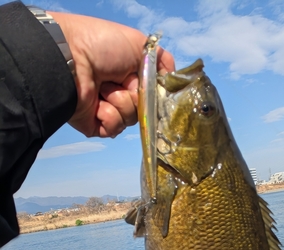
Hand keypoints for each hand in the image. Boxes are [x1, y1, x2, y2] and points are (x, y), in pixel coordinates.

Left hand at [49, 12, 174, 137]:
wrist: (70, 58)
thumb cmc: (103, 44)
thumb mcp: (141, 44)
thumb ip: (162, 62)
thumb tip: (172, 79)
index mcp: (130, 76)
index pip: (153, 94)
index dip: (154, 93)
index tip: (152, 86)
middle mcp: (120, 94)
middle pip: (145, 109)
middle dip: (136, 95)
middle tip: (120, 80)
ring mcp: (108, 110)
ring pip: (131, 119)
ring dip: (121, 103)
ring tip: (104, 88)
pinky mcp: (96, 125)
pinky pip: (114, 129)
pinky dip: (109, 116)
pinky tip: (98, 103)